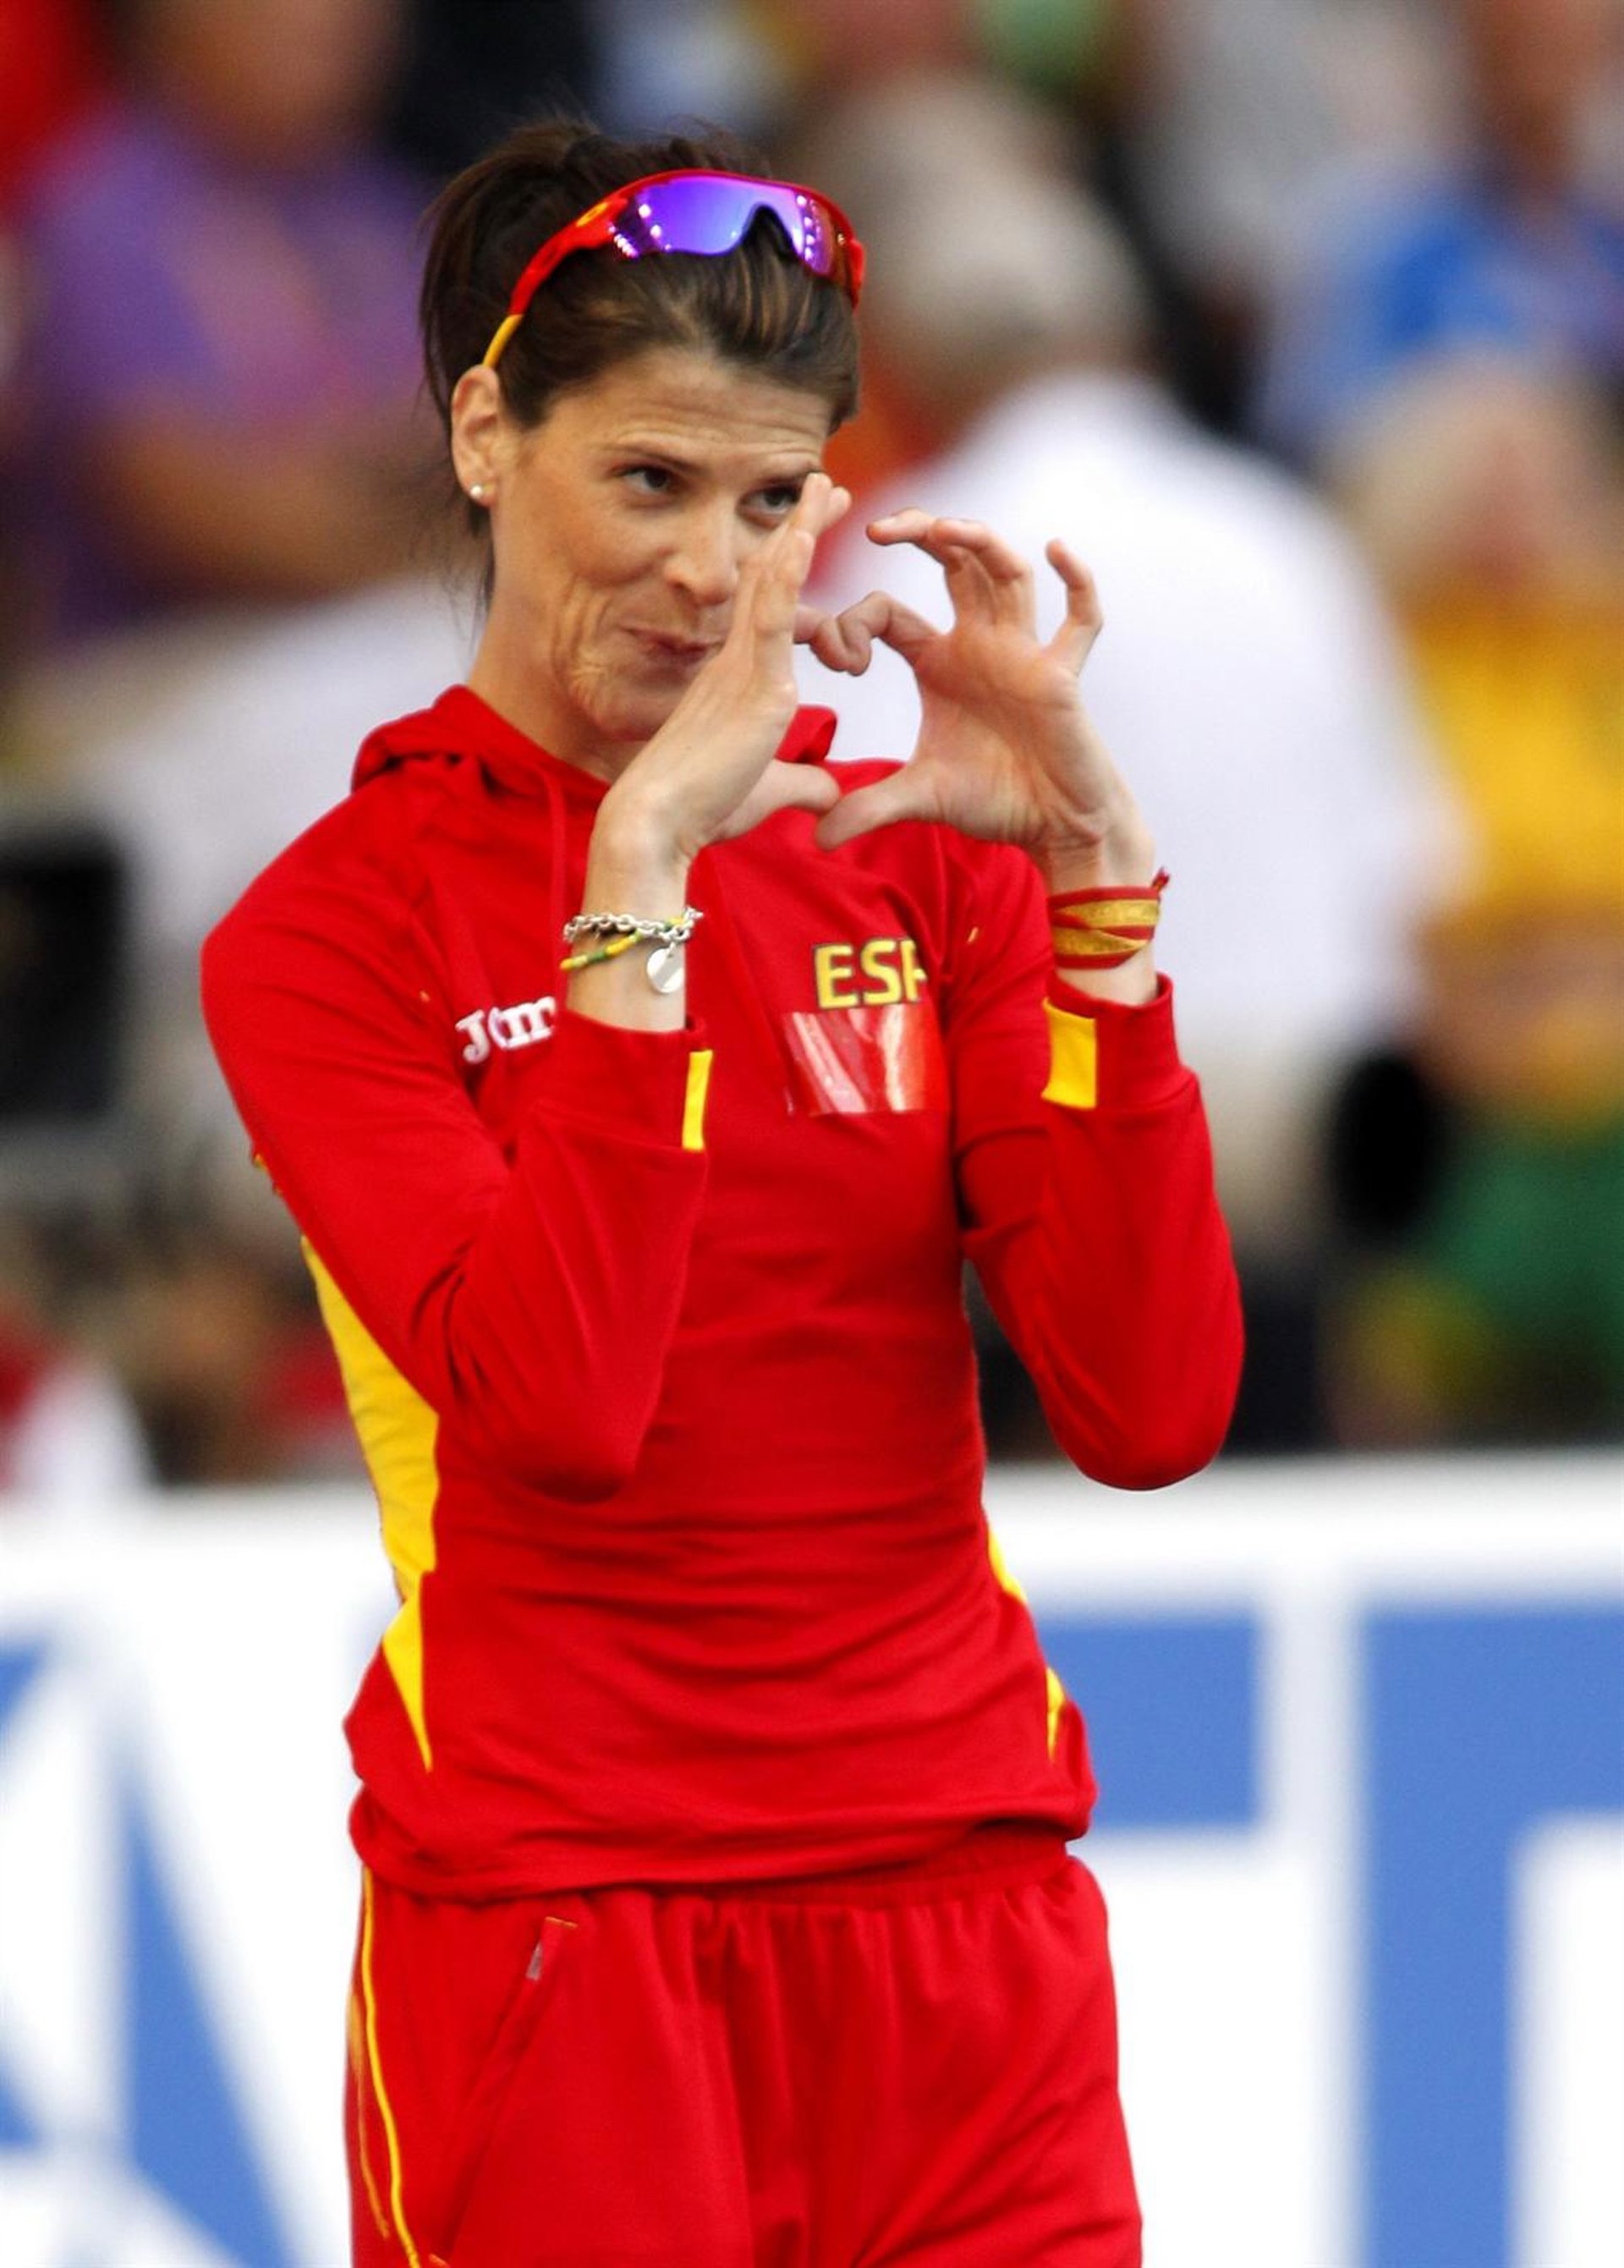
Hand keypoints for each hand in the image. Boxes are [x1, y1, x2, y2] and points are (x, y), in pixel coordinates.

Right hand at [596, 473, 850, 877]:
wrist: (658, 823)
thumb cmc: (700, 811)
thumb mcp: (765, 792)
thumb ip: (801, 785)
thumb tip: (832, 795)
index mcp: (735, 678)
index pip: (769, 609)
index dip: (790, 567)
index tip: (812, 533)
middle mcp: (736, 661)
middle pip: (772, 577)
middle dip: (802, 528)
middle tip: (828, 484)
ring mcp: (744, 668)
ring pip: (774, 582)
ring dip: (802, 529)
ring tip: (827, 483)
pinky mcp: (755, 687)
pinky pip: (773, 618)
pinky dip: (789, 574)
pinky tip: (805, 535)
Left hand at [802, 510, 1155, 886]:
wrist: (1053, 826)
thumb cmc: (994, 800)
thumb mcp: (919, 799)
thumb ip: (868, 809)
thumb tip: (816, 839)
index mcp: (937, 661)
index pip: (886, 613)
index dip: (853, 624)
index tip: (837, 660)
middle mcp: (980, 642)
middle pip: (951, 562)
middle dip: (917, 533)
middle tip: (876, 526)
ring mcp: (1023, 652)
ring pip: (1006, 573)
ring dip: (979, 542)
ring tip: (946, 527)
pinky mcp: (1061, 676)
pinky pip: (1080, 620)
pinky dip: (1077, 583)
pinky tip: (1056, 550)